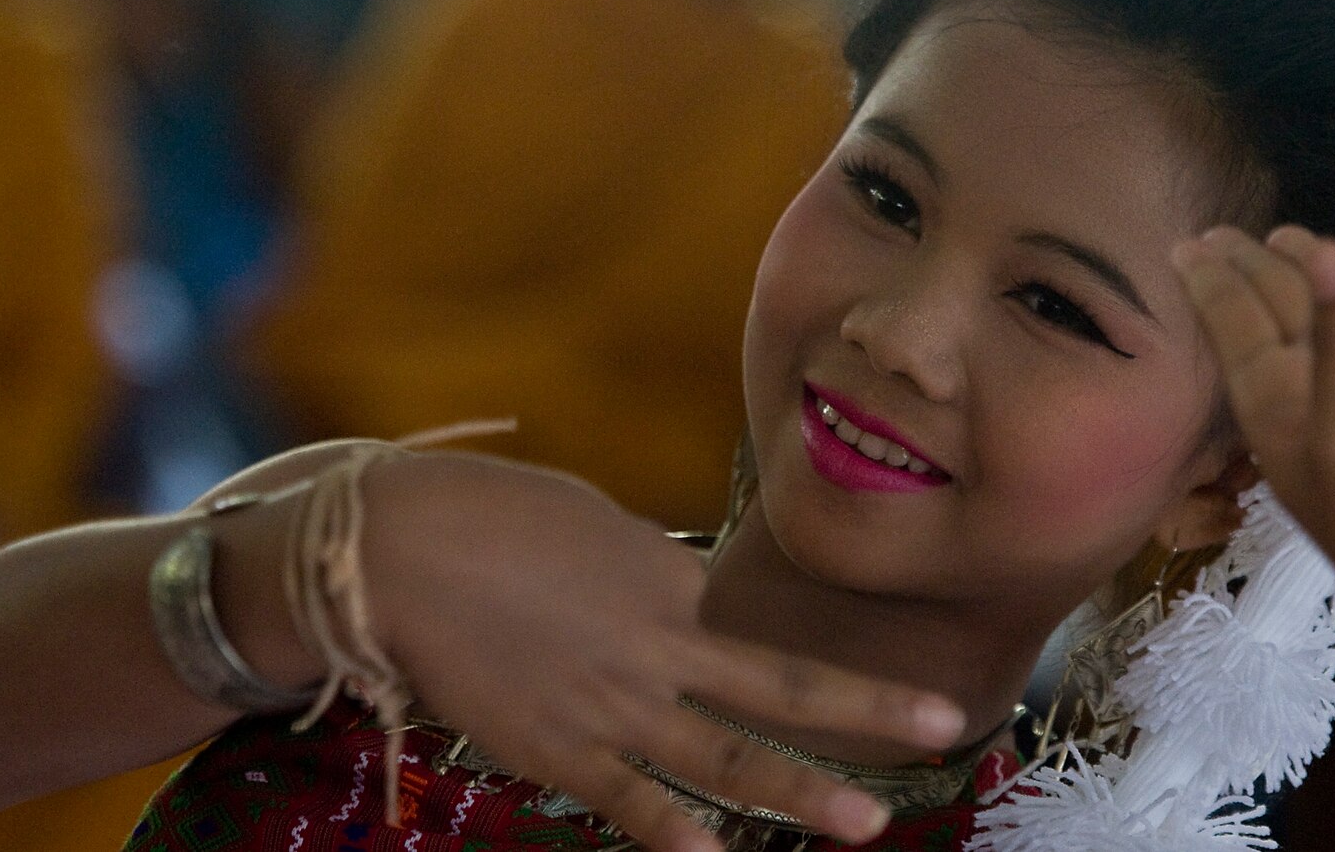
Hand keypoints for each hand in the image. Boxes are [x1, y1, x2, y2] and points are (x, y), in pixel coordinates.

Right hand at [359, 452, 964, 851]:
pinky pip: (632, 802)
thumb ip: (643, 569)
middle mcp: (658, 642)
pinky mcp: (556, 752)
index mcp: (667, 575)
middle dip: (865, 709)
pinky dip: (678, 834)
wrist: (393, 552)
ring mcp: (611, 703)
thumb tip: (672, 594)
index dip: (814, 661)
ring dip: (800, 791)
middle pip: (778, 684)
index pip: (757, 630)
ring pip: (725, 756)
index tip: (869, 683)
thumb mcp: (588, 524)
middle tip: (941, 724)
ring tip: (867, 822)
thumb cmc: (485, 515)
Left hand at [1171, 225, 1334, 669]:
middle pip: (1284, 302)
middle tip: (1219, 231)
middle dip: (1254, 267)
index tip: (1183, 248)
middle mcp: (1332, 376)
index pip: (1238, 327)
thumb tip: (1322, 252)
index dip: (1213, 288)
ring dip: (1319, 265)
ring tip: (1287, 237)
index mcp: (1282, 403)